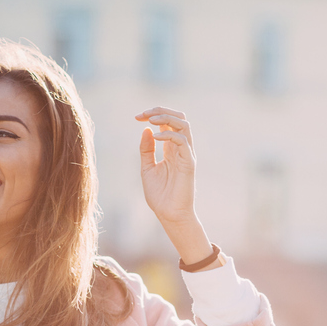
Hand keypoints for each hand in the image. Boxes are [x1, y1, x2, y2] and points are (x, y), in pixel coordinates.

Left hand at [136, 107, 214, 266]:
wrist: (168, 214)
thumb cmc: (159, 195)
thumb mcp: (147, 168)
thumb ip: (146, 150)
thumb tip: (146, 129)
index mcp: (171, 149)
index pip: (167, 122)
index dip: (153, 114)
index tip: (137, 117)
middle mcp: (181, 149)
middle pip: (178, 118)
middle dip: (161, 111)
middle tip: (143, 114)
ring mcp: (186, 154)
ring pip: (184, 125)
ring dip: (166, 118)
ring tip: (150, 120)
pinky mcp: (189, 163)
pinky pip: (182, 141)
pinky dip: (169, 135)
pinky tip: (155, 137)